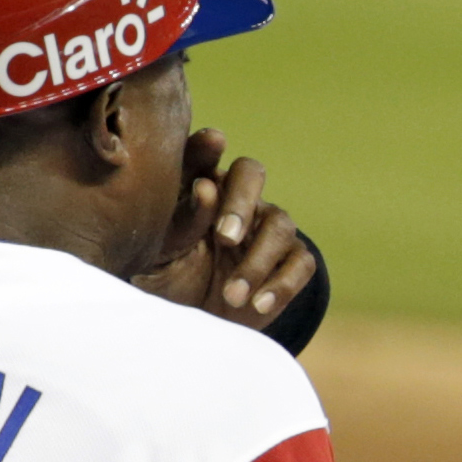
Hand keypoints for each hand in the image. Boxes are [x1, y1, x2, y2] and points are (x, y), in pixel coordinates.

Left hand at [133, 128, 318, 330]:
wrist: (202, 319)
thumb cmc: (174, 277)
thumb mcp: (160, 257)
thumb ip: (179, 224)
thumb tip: (206, 189)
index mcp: (198, 186)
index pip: (202, 156)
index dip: (206, 147)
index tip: (213, 141)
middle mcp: (236, 198)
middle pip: (251, 174)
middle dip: (241, 201)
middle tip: (225, 237)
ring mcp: (267, 226)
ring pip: (279, 224)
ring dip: (257, 261)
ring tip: (232, 295)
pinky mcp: (291, 258)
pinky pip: (300, 262)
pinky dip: (281, 285)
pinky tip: (257, 304)